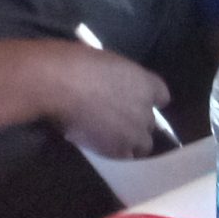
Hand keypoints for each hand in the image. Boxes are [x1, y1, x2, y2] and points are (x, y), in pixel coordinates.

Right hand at [36, 41, 171, 157]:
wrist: (56, 84)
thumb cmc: (73, 62)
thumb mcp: (101, 61)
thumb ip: (113, 78)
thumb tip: (107, 84)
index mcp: (144, 82)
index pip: (161, 95)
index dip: (148, 99)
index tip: (135, 99)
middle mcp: (146, 108)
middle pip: (150, 121)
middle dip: (136, 120)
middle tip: (114, 118)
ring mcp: (134, 131)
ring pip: (143, 143)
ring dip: (130, 140)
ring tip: (109, 137)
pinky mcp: (118, 149)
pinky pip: (125, 156)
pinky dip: (116, 152)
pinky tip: (100, 145)